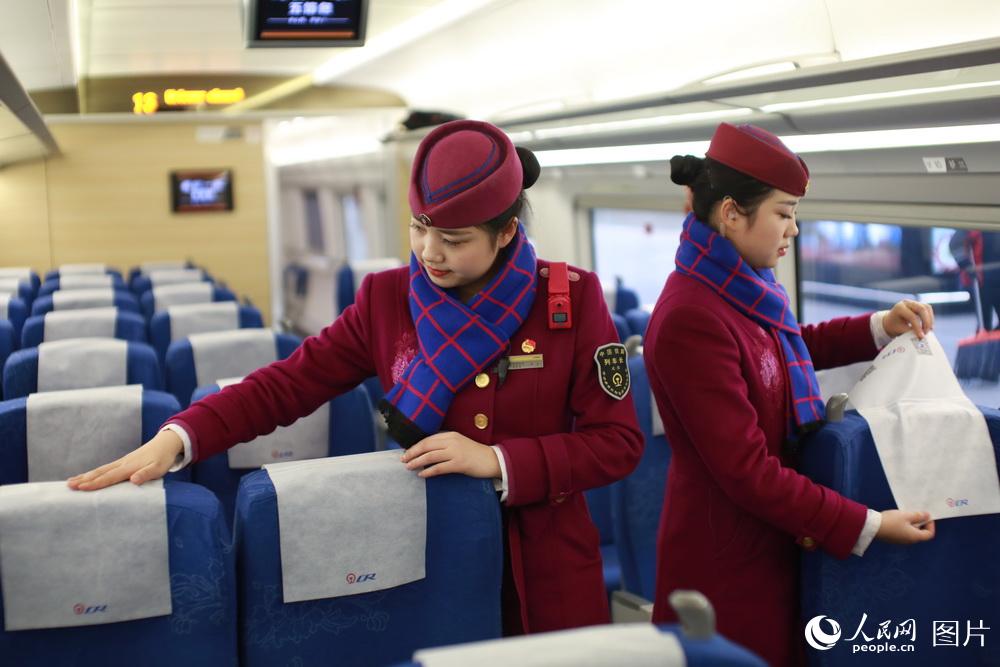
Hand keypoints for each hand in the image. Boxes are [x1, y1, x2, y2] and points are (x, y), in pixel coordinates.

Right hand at [66, 429, 183, 490]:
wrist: (166, 443)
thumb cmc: (163, 458)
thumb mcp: (159, 468)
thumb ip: (146, 474)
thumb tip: (133, 480)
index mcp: (129, 467)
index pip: (109, 477)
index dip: (95, 483)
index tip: (81, 488)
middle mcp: (122, 464)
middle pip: (100, 472)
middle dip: (84, 479)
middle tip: (68, 486)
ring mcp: (121, 462)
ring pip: (100, 470)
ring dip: (85, 476)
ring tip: (70, 481)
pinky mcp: (123, 462)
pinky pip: (105, 469)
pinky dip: (94, 473)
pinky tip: (87, 476)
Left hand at [401, 432, 500, 478]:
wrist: (492, 459)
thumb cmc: (474, 453)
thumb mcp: (459, 443)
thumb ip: (445, 445)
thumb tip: (427, 452)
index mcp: (450, 435)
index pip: (428, 439)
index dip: (415, 446)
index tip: (407, 452)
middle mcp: (452, 441)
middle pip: (426, 446)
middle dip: (413, 453)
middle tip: (403, 460)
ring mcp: (455, 452)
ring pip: (430, 456)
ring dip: (417, 462)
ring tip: (409, 467)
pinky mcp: (459, 464)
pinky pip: (439, 468)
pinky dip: (428, 471)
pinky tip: (422, 475)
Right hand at [876, 510, 935, 544]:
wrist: (872, 527)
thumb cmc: (892, 521)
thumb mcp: (906, 515)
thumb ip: (918, 516)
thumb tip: (927, 516)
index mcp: (915, 537)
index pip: (929, 534)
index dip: (931, 525)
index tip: (926, 516)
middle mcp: (909, 541)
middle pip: (920, 534)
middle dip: (920, 523)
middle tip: (915, 513)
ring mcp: (900, 541)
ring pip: (911, 533)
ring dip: (911, 524)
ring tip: (905, 515)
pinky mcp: (893, 539)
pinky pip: (903, 533)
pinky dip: (904, 527)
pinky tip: (897, 519)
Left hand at [882, 300, 933, 338]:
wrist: (890, 321)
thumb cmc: (894, 326)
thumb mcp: (900, 330)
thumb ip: (910, 332)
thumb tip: (922, 336)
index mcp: (899, 308)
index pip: (912, 317)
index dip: (918, 327)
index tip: (921, 336)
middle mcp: (906, 303)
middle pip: (922, 309)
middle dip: (926, 322)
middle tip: (926, 333)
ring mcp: (913, 302)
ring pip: (927, 307)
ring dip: (930, 319)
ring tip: (929, 330)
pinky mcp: (918, 304)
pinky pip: (928, 309)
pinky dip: (930, 317)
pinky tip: (929, 326)